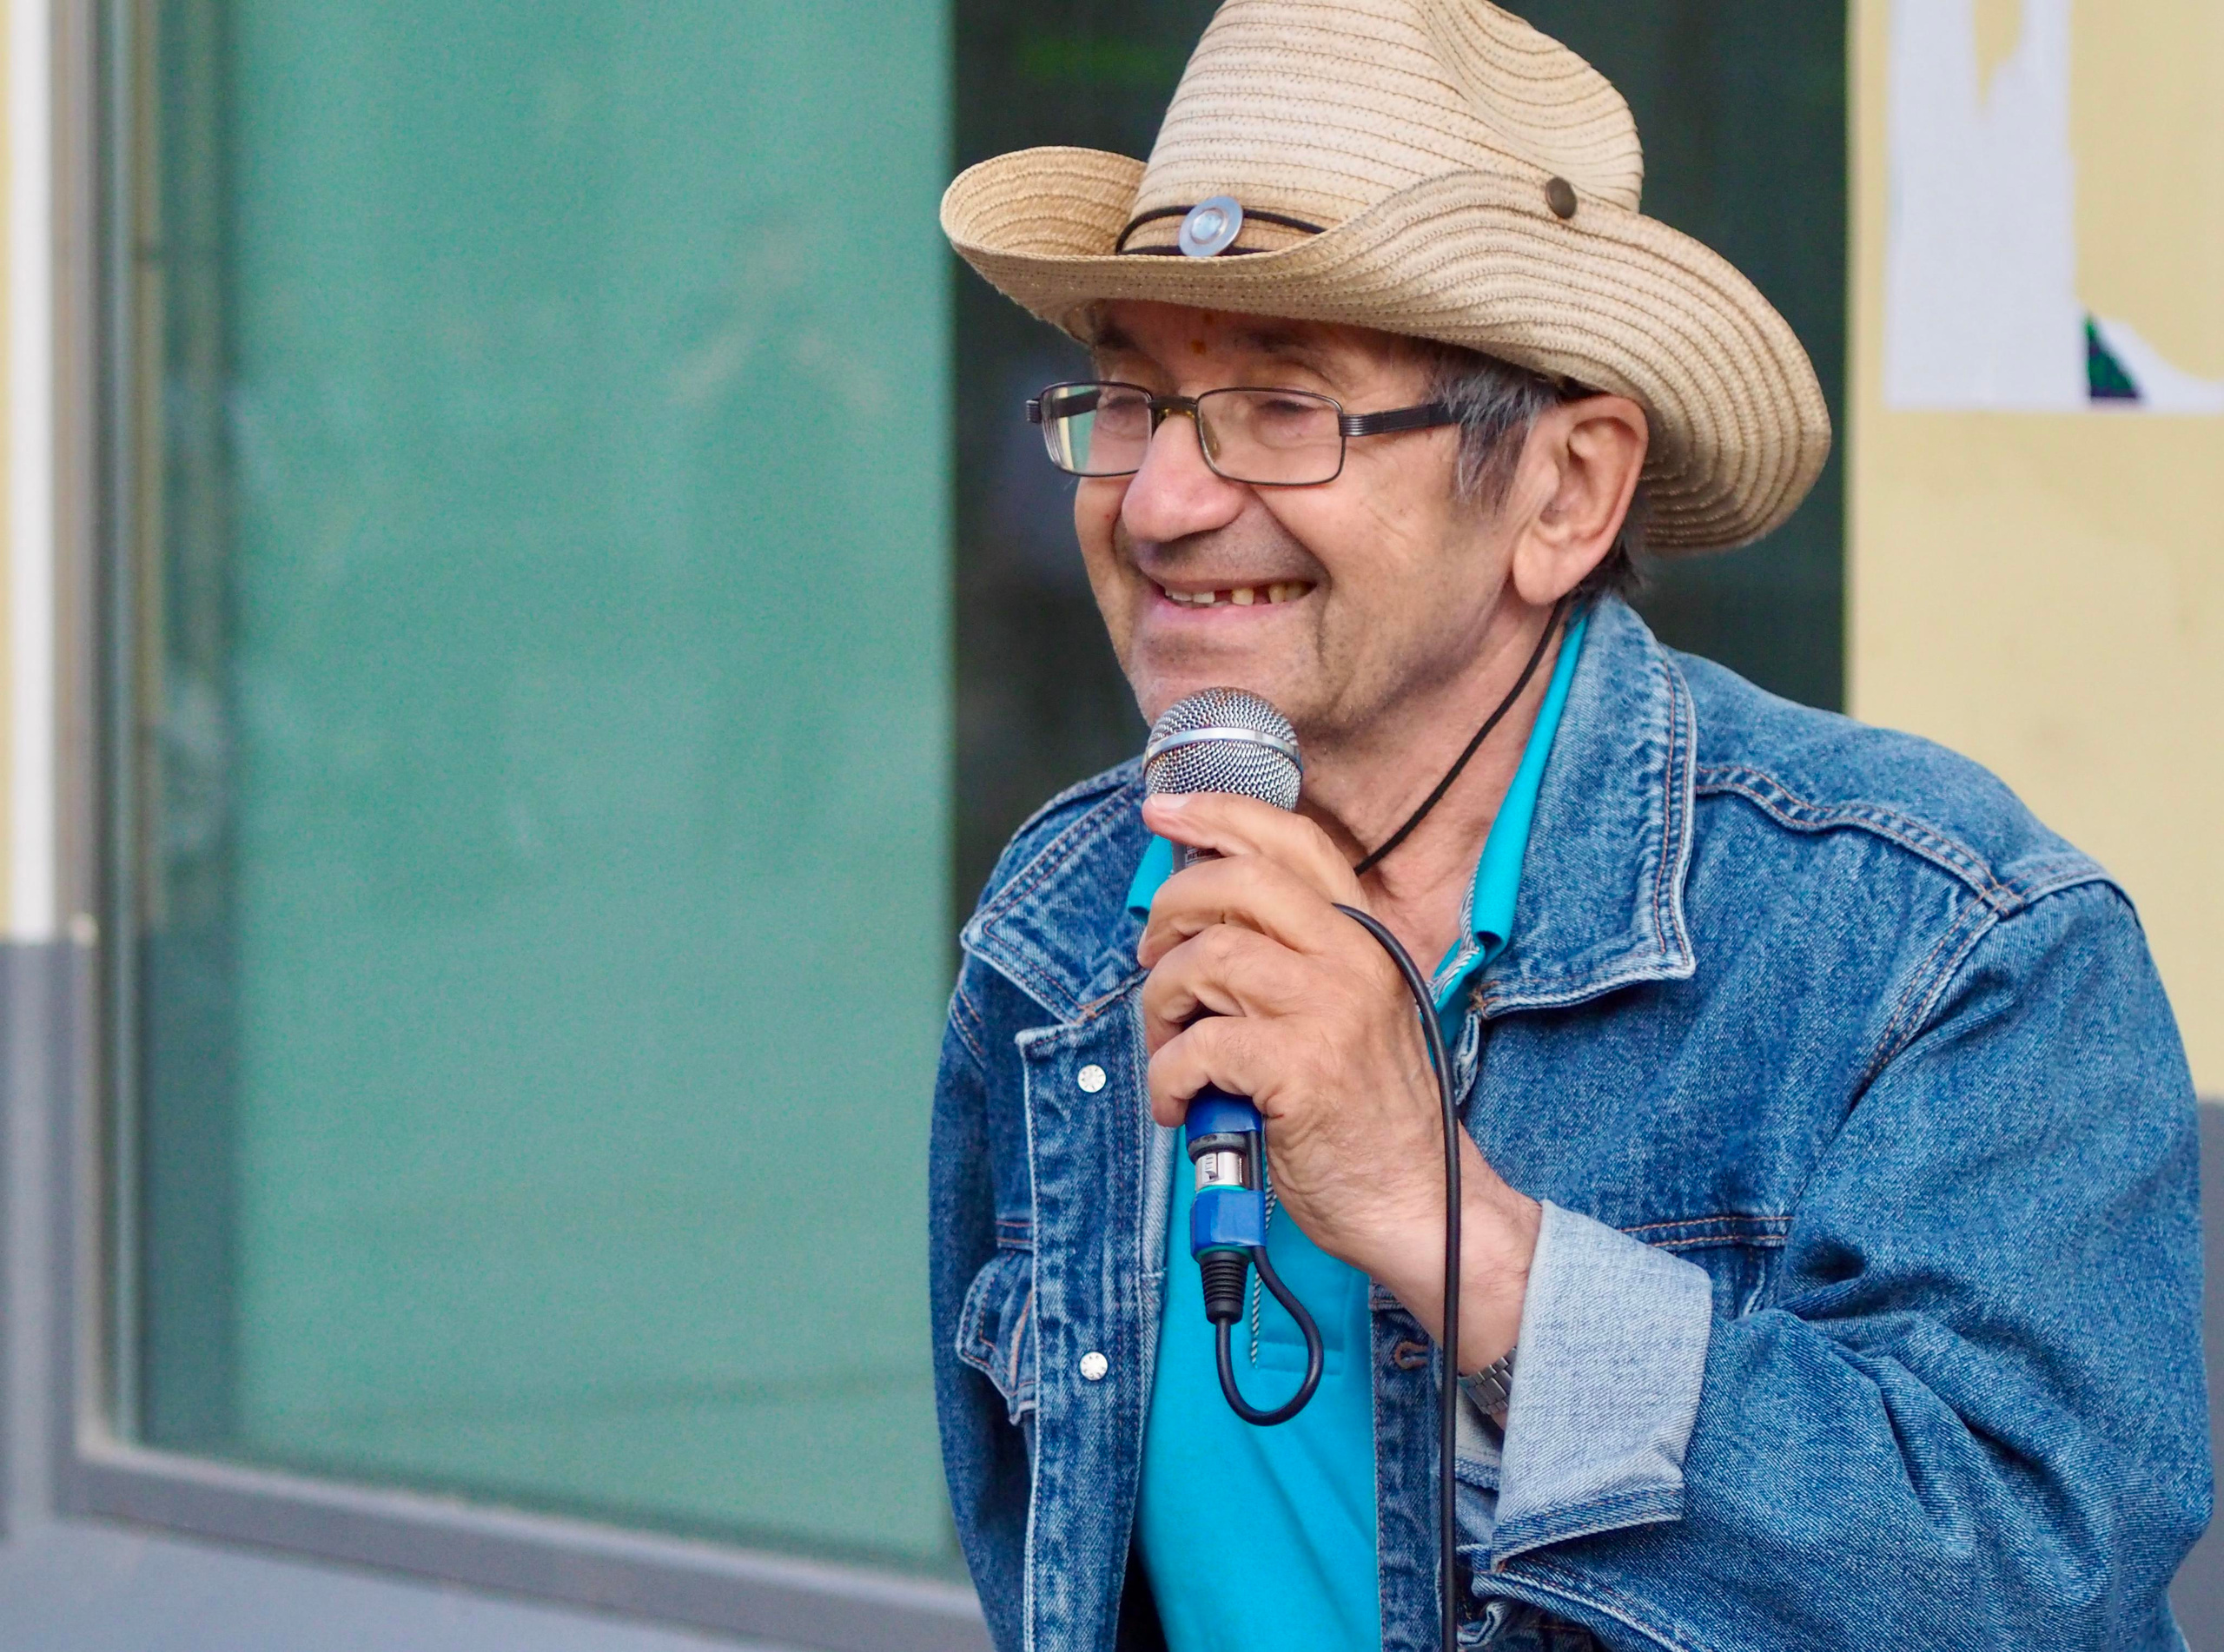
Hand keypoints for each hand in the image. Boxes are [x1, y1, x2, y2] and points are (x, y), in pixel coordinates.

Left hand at [1137, 792, 1539, 1370]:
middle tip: (1154, 961)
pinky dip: (1167, 1075)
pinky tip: (1178, 1101)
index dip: (1217, 813)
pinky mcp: (1300, 1069)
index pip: (1291, 841)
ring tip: (1169, 1046)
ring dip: (1162, 1004)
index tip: (1162, 809)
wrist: (1418, 1201)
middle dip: (1169, 913)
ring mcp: (1330, 1010)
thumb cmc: (1365, 1112)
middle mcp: (1353, 958)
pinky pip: (1197, 1046)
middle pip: (1234, 883)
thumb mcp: (1347, 1008)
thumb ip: (1292, 956)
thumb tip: (1197, 914)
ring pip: (1206, 959)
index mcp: (1363, 935)